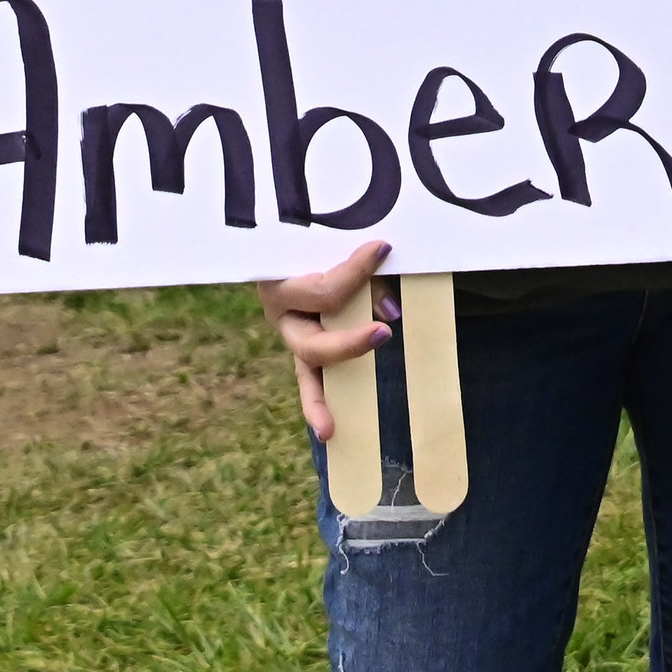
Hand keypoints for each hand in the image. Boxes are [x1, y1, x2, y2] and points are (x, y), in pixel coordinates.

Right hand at [256, 239, 393, 440]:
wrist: (296, 241)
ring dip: (320, 397)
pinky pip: (308, 381)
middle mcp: (282, 312)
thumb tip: (390, 313)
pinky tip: (327, 430)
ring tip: (328, 428)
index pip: (324, 289)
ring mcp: (292, 334)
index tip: (384, 248)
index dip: (356, 271)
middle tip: (384, 333)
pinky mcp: (304, 349)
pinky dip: (316, 405)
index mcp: (283, 280)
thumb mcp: (342, 250)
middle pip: (312, 341)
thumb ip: (367, 278)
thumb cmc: (327, 242)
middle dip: (348, 342)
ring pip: (307, 367)